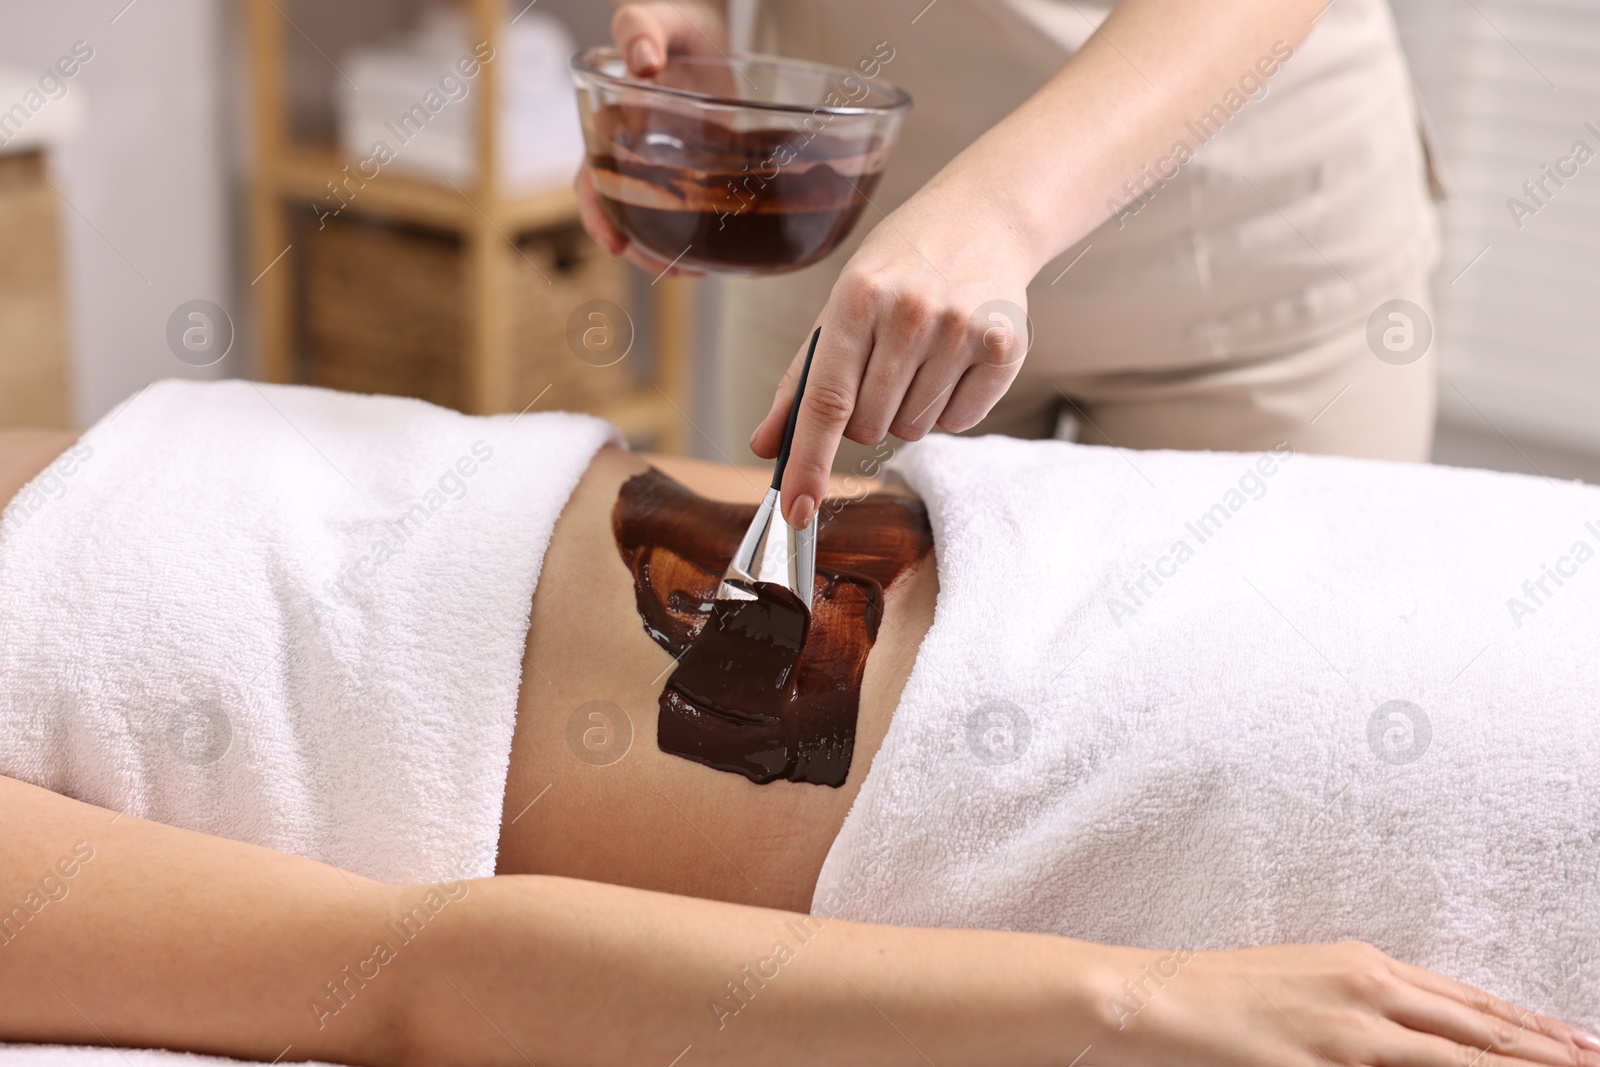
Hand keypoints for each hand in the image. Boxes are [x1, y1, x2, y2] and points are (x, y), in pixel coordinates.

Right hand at [574, 1, 726, 276]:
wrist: (716, 39)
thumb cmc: (681, 29)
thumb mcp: (663, 21)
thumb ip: (642, 28)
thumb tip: (642, 59)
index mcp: (610, 126)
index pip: (591, 178)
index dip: (598, 213)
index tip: (611, 241)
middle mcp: (632, 156)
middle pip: (621, 214)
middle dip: (637, 247)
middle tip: (665, 269)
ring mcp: (664, 170)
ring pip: (655, 222)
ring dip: (667, 251)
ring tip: (693, 269)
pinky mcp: (696, 176)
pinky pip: (689, 214)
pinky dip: (695, 236)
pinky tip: (714, 255)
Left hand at [749, 188, 1033, 527]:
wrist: (982, 220)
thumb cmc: (897, 270)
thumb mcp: (840, 306)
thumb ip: (800, 382)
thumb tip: (764, 447)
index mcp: (858, 298)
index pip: (825, 401)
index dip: (807, 463)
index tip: (795, 511)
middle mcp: (912, 312)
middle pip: (869, 426)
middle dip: (866, 417)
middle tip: (883, 367)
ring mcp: (962, 329)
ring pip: (915, 429)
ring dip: (909, 412)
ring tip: (922, 357)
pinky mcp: (1006, 346)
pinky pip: (961, 422)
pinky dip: (950, 408)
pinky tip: (955, 361)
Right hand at [1096, 939, 1599, 1065]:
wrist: (1154, 996)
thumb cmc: (1220, 993)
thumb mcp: (1302, 983)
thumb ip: (1360, 1005)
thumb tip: (1409, 1032)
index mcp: (1363, 965)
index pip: (1466, 1002)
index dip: (1526, 1026)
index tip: (1577, 1042)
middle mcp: (1367, 990)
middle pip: (1477, 1028)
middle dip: (1544, 1051)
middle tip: (1597, 1061)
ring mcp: (1348, 1032)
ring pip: (1457, 1056)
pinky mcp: (1322, 1063)